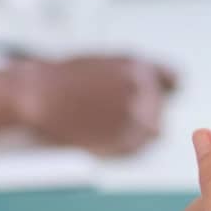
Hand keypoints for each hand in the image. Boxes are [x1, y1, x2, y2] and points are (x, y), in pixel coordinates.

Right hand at [12, 55, 176, 154]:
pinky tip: (101, 137)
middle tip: (113, 115)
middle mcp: (143, 89)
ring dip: (135, 131)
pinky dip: (124, 146)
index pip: (174, 80)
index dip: (161, 90)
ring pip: (153, 130)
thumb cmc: (60, 80)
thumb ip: (131, 75)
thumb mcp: (102, 63)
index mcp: (138, 65)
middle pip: (160, 107)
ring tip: (104, 126)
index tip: (155, 97)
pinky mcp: (125, 140)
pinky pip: (138, 147)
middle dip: (144, 112)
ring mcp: (136, 116)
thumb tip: (150, 89)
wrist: (36, 98)